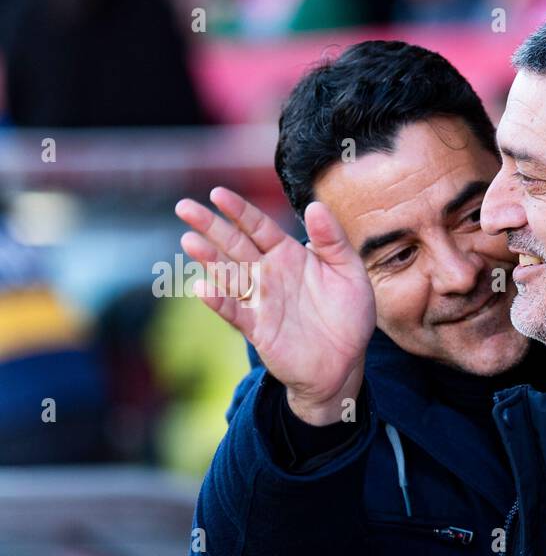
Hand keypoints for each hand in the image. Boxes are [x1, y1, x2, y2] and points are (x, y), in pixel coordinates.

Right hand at [176, 187, 374, 424]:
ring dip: (208, 258)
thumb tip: (315, 205)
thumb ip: (333, 240)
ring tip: (189, 240)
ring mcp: (261, 300)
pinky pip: (235, 311)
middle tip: (184, 207)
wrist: (345, 362)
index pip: (258, 227)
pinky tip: (203, 287)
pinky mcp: (258, 328)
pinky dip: (219, 300)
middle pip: (234, 244)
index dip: (238, 211)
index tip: (217, 194)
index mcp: (289, 255)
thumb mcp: (350, 272)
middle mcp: (269, 274)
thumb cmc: (348, 314)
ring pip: (228, 274)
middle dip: (209, 226)